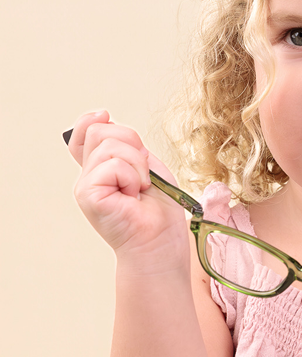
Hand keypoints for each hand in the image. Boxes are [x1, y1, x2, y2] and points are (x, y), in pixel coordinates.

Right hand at [67, 110, 189, 272]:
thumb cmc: (160, 207)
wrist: (161, 241)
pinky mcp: (87, 195)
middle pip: (100, 131)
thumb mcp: (145, 164)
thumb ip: (125, 143)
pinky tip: (133, 196)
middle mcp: (88, 176)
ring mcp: (85, 186)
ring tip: (140, 187)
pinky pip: (113, 165)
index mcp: (101, 169)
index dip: (91, 120)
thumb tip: (103, 116)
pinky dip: (133, 177)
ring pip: (109, 145)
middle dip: (132, 144)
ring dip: (137, 164)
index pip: (84, 133)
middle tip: (143, 174)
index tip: (105, 115)